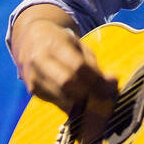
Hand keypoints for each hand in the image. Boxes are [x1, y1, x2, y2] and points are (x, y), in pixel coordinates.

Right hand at [12, 13, 118, 143]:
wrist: (31, 40)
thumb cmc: (62, 43)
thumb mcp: (79, 47)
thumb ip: (93, 65)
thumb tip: (112, 84)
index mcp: (54, 45)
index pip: (77, 66)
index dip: (96, 80)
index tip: (111, 87)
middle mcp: (39, 61)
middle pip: (66, 83)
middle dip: (88, 92)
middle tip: (103, 96)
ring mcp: (33, 77)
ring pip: (61, 97)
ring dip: (81, 102)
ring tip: (94, 98)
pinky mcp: (33, 90)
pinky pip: (56, 102)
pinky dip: (71, 104)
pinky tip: (79, 99)